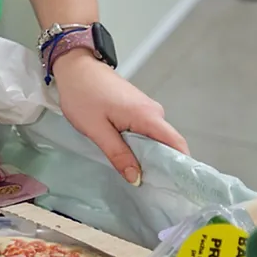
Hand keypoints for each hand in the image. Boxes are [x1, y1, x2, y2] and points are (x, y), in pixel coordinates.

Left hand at [54, 51, 188, 184]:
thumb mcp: (97, 130)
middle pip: (167, 144)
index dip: (180, 166)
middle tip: (150, 190)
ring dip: (149, 157)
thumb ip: (118, 154)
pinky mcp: (138, 108)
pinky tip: (130, 158)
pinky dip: (141, 146)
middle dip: (162, 166)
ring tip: (138, 177)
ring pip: (156, 139)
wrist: (75, 66)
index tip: (176, 187)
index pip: (176, 144)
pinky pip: (147, 132)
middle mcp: (154, 112)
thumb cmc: (83, 95)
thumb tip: (137, 178)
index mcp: (148, 116)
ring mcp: (147, 109)